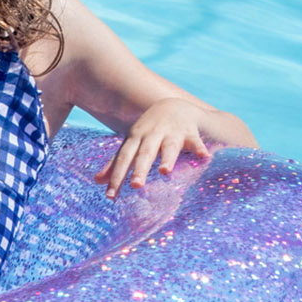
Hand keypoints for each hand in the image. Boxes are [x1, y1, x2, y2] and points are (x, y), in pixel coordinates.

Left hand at [93, 98, 256, 197]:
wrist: (174, 106)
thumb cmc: (149, 131)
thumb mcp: (132, 144)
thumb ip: (116, 162)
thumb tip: (97, 181)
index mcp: (135, 139)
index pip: (124, 158)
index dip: (117, 176)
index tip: (111, 196)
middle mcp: (152, 135)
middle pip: (145, 154)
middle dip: (140, 169)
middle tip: (136, 186)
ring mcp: (172, 133)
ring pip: (169, 147)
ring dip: (168, 158)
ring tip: (166, 171)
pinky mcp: (190, 132)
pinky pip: (195, 141)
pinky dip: (200, 149)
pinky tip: (204, 158)